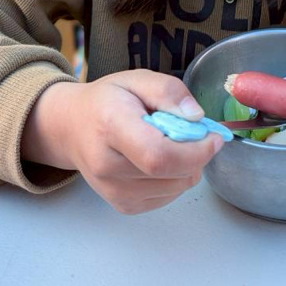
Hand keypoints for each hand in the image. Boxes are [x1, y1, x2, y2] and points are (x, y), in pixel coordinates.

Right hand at [21, 70, 223, 214]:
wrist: (71, 128)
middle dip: (197, 155)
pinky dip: (175, 179)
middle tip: (194, 134)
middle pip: (171, 175)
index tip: (214, 136)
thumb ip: (169, 91)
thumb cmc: (108, 100)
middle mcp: (108, 166)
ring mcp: (113, 192)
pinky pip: (167, 197)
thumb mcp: (137, 79)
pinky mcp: (122, 206)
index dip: (195, 151)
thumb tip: (197, 118)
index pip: (158, 155)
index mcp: (111, 126)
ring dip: (187, 167)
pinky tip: (160, 160)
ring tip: (169, 143)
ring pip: (175, 189)